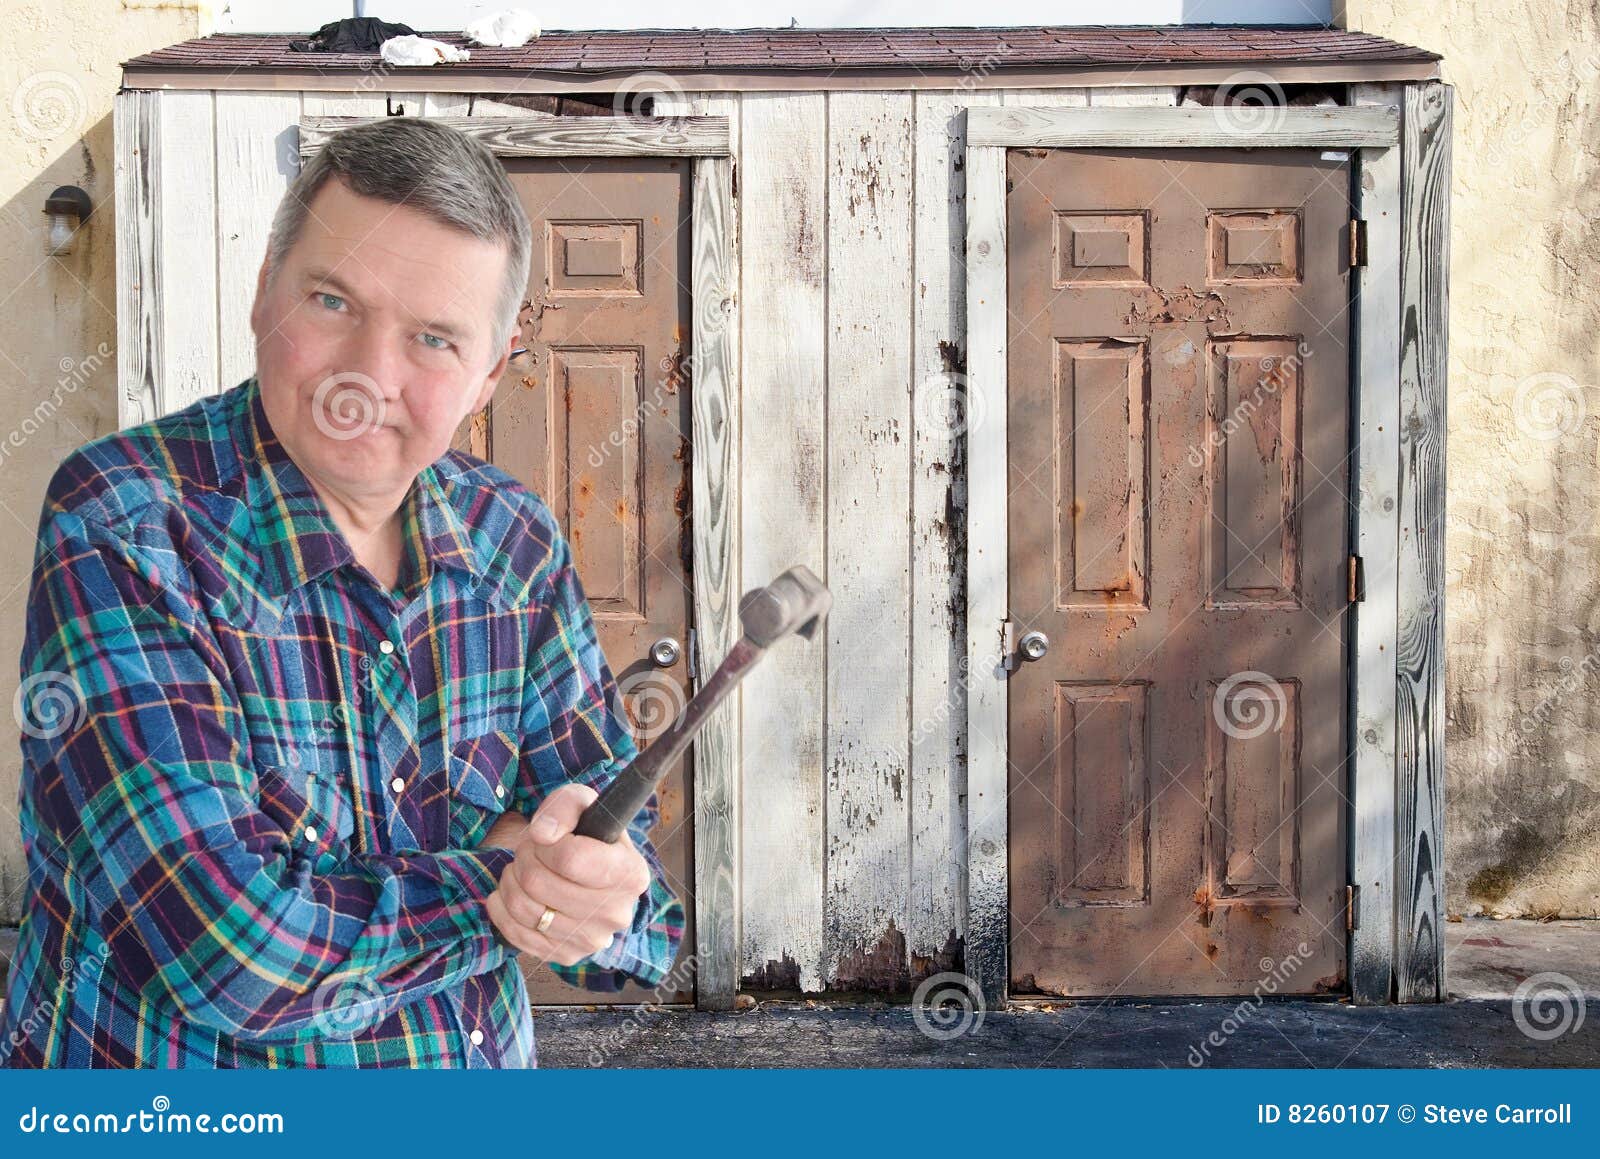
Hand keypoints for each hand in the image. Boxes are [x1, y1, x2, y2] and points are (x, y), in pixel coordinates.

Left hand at [485, 783, 651, 966]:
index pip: (570, 859)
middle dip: (523, 858)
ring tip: (520, 868)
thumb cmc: (584, 832)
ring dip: (510, 879)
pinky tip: (511, 891)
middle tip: (528, 849)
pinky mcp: (566, 955)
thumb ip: (564, 806)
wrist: (586, 869)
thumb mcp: (581, 803)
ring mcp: (592, 939)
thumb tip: (542, 835)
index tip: (545, 837)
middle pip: (539, 883)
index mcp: (631, 873)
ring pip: (523, 907)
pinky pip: (515, 933)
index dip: (545, 844)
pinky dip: (502, 907)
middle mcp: (617, 912)